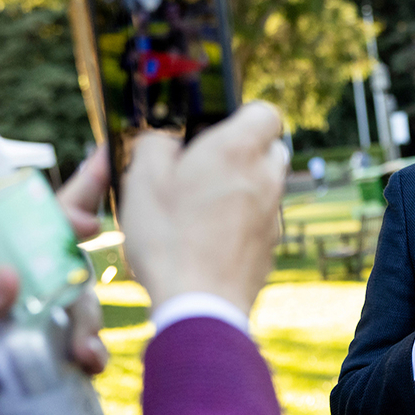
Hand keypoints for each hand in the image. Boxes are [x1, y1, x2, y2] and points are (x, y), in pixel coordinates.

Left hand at [0, 152, 111, 414]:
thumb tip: (10, 275)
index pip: (22, 228)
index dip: (62, 213)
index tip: (88, 220)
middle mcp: (10, 288)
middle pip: (64, 268)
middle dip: (81, 289)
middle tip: (84, 311)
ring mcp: (29, 321)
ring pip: (76, 308)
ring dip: (88, 327)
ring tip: (84, 356)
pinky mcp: (43, 354)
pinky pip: (78, 345)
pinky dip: (90, 354)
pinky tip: (88, 366)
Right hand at [120, 102, 287, 315]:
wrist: (199, 303)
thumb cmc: (169, 237)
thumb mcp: (142, 179)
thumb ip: (154, 144)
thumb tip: (164, 139)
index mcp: (238, 150)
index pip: (266, 112)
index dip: (242, 116)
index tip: (214, 129)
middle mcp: (265, 178)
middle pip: (270, 149)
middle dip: (243, 151)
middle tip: (204, 167)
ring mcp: (272, 213)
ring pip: (266, 186)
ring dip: (242, 187)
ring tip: (201, 205)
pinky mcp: (271, 245)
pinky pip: (259, 220)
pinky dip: (241, 220)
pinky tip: (208, 237)